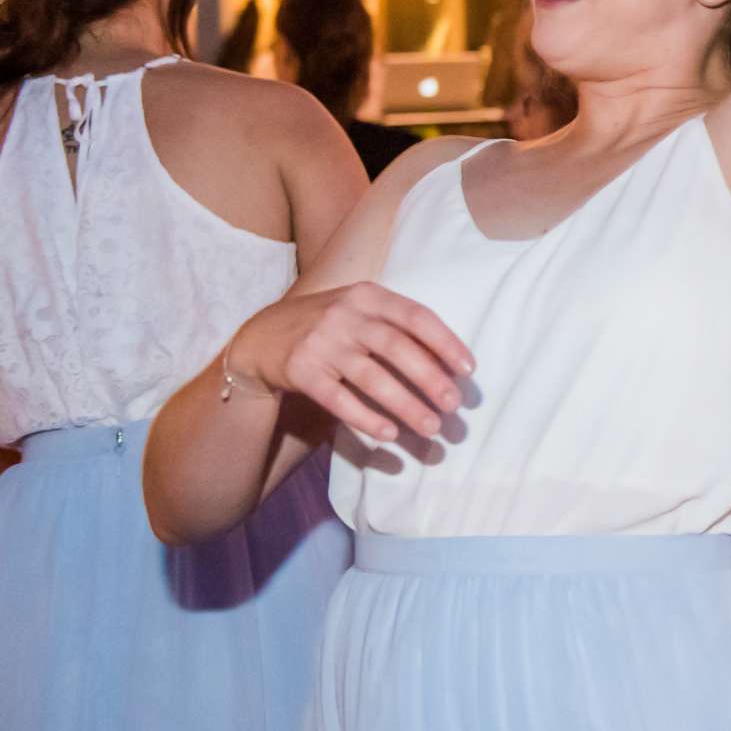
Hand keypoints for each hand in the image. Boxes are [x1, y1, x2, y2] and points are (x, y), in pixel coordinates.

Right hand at [228, 284, 474, 444]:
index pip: (416, 316)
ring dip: (406, 405)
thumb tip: (449, 364)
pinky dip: (366, 418)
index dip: (446, 343)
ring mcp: (320, 342)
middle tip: (454, 406)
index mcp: (368, 296)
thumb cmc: (331, 326)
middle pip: (397, 348)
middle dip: (431, 379)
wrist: (262, 336)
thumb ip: (399, 327)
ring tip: (431, 428)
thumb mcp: (362, 311)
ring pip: (371, 377)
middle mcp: (345, 314)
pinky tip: (389, 435)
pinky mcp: (300, 371)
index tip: (468, 370)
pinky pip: (338, 399)